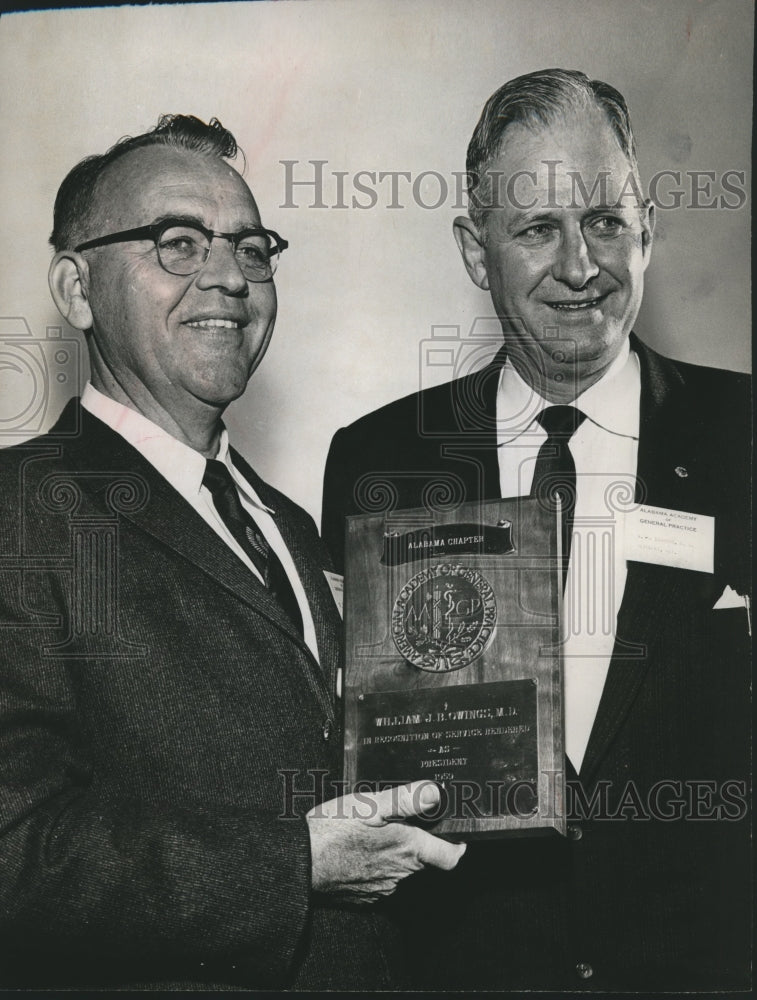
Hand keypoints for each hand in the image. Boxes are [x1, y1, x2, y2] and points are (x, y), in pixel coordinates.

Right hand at [307, 780, 465, 903]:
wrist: (299, 864)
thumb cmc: (333, 830)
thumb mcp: (369, 804)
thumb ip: (406, 800)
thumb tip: (436, 794)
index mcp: (408, 849)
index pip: (449, 857)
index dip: (457, 847)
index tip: (458, 836)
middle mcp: (400, 874)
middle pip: (423, 860)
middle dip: (418, 841)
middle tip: (403, 820)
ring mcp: (383, 888)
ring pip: (401, 869)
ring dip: (395, 853)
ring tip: (374, 831)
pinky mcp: (365, 895)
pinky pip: (381, 879)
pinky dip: (376, 865)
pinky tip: (358, 849)